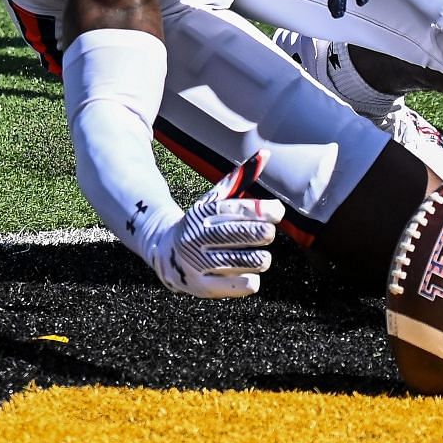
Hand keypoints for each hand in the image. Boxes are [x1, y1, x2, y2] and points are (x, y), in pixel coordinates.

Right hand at [146, 151, 283, 298]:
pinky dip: (251, 279)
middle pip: (243, 235)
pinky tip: (246, 274)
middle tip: (267, 233)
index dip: (263, 210)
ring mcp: (200, 264)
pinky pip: (245, 285)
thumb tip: (266, 154)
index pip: (238, 210)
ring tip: (258, 256)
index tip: (277, 212)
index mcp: (203, 213)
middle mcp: (198, 237)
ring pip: (250, 261)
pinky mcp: (205, 287)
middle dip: (263, 233)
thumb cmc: (201, 223)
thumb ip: (240, 178)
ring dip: (260, 258)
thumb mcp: (215, 200)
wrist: (166, 252)